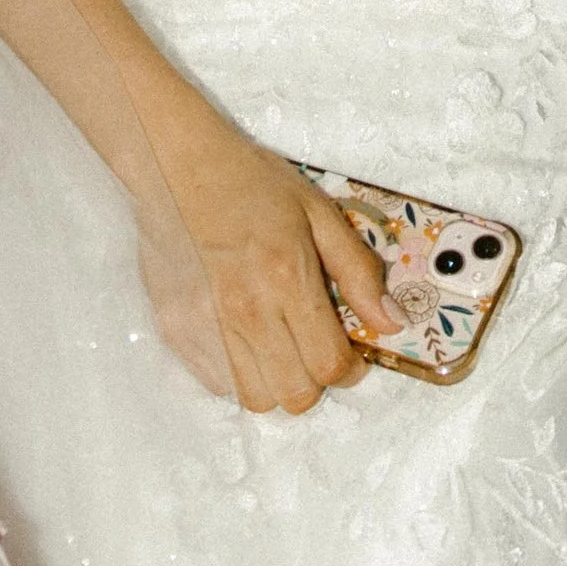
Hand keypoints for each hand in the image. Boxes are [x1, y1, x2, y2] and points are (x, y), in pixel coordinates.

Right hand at [155, 105, 397, 415]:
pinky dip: (241, 374)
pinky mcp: (175, 333)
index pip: (329, 363)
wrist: (177, 166)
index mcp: (286, 277)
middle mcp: (244, 311)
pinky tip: (246, 336)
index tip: (354, 357)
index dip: (352, 369)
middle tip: (317, 349)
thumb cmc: (251, 182)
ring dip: (279, 383)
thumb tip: (391, 320)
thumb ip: (357, 270)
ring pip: (257, 400)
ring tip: (281, 345)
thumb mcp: (318, 212)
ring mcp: (205, 327)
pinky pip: (219, 385)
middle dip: (318, 380)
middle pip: (296, 395)